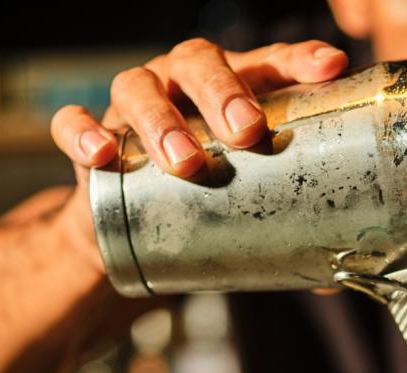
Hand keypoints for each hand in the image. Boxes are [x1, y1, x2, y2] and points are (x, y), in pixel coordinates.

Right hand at [47, 39, 348, 265]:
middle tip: (247, 132)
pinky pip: (72, 120)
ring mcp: (132, 106)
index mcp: (232, 91)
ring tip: (186, 162)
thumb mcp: (247, 209)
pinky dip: (82, 132)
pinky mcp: (88, 137)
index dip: (298, 60)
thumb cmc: (203, 204)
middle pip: (200, 64)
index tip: (330, 67)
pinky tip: (102, 155)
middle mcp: (182, 85)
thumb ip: (288, 232)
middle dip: (224, 93)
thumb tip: (334, 279)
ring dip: (162, 120)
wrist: (130, 234)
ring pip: (138, 87)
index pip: (268, 63)